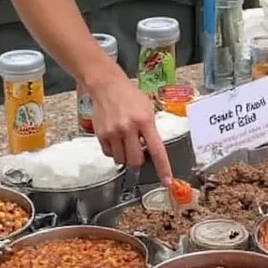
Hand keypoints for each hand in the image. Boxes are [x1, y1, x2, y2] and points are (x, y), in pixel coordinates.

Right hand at [84, 64, 172, 184]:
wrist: (107, 85)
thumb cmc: (131, 97)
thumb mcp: (148, 110)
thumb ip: (151, 131)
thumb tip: (152, 153)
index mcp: (145, 121)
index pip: (157, 151)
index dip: (163, 168)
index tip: (167, 181)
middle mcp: (128, 128)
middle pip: (135, 161)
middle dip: (139, 161)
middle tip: (138, 150)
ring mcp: (113, 132)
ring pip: (121, 160)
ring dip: (126, 157)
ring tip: (126, 142)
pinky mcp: (101, 134)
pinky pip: (109, 154)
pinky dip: (114, 152)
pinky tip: (116, 139)